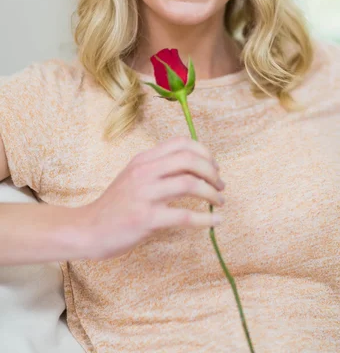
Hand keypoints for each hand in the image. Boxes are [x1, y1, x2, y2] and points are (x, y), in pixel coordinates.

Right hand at [82, 136, 224, 259]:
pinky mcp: (146, 219)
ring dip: (212, 193)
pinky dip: (206, 219)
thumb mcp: (132, 175)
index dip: (204, 152)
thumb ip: (157, 167)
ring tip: (220, 201)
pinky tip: (216, 221)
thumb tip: (192, 166)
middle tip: (220, 185)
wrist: (87, 229)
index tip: (213, 166)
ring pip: (189, 184)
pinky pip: (184, 216)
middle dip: (212, 171)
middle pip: (189, 160)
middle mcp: (144, 171)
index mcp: (143, 159)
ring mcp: (145, 194)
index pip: (181, 143)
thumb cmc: (115, 205)